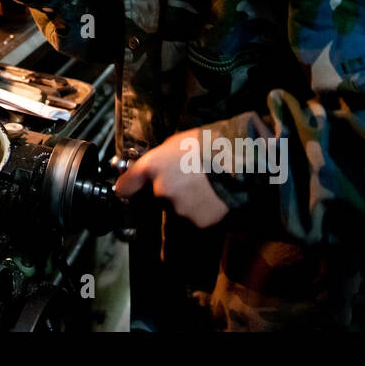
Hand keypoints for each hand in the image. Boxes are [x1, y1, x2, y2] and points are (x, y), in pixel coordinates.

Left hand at [114, 129, 229, 227]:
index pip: (125, 186)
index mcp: (152, 167)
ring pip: (177, 210)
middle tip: (188, 179)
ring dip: (187, 201)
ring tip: (204, 186)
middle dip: (170, 191)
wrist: (239, 159)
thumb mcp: (174, 143)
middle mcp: (161, 191)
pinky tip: (212, 197)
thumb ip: (158, 160)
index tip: (126, 191)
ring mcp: (179, 209)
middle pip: (158, 198)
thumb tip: (149, 169)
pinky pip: (195, 218)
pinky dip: (202, 210)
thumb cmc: (208, 144)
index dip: (126, 189)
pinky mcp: (198, 222)